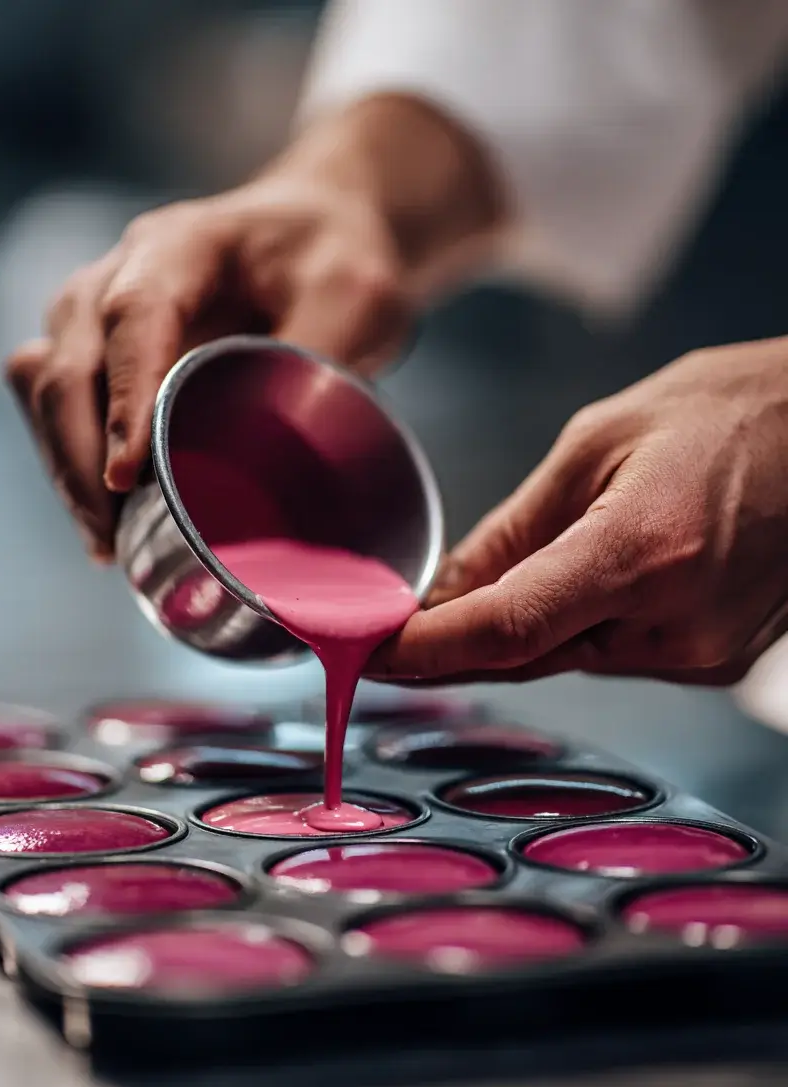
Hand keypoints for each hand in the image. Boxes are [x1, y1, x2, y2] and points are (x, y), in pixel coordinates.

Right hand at [4, 96, 504, 559]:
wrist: (313, 234)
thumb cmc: (332, 257)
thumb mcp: (354, 295)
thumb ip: (319, 354)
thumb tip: (282, 446)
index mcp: (181, 246)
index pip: (132, 318)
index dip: (124, 399)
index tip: (127, 477)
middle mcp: (119, 274)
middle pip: (66, 361)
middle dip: (79, 457)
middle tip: (111, 537)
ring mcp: (96, 310)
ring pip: (42, 384)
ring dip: (64, 464)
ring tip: (106, 541)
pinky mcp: (95, 350)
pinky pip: (50, 402)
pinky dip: (67, 459)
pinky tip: (105, 517)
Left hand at [368, 337, 787, 686]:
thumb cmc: (732, 412)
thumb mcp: (599, 442)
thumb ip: (514, 529)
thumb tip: (445, 593)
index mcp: (642, 553)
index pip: (506, 630)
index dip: (424, 651)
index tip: (364, 652)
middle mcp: (676, 624)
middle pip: (527, 654)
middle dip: (454, 642)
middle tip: (395, 621)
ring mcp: (700, 653)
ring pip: (566, 658)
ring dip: (516, 631)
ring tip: (500, 576)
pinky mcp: (713, 662)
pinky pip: (611, 655)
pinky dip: (573, 628)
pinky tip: (573, 583)